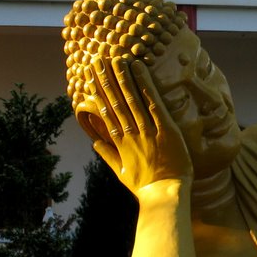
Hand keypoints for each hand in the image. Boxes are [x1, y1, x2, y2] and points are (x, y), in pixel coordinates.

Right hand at [77, 56, 193, 193]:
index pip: (106, 112)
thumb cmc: (145, 187)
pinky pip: (154, 103)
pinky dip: (146, 85)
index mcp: (120, 143)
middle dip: (106, 80)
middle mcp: (130, 134)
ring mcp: (147, 131)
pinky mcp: (165, 129)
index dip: (98, 93)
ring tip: (116, 59)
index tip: (90, 78)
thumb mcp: (122, 173)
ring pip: (132, 99)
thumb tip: (95, 143)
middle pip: (116, 102)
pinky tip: (139, 69)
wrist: (164, 197)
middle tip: (97, 60)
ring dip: (123, 78)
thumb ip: (108, 156)